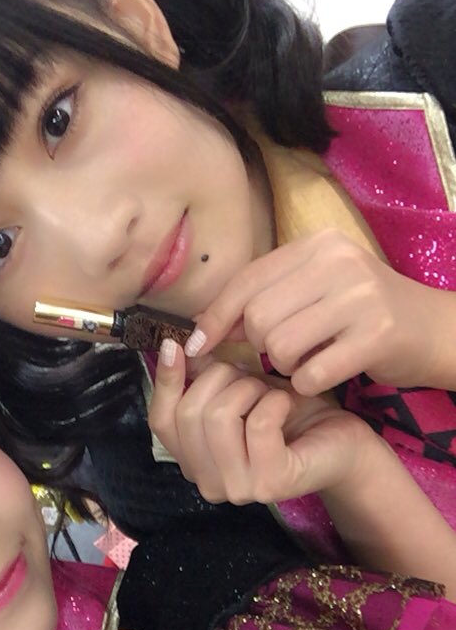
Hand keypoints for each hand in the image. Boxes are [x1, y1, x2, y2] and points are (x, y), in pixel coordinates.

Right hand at [149, 341, 374, 504]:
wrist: (342, 441)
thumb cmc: (290, 414)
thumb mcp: (240, 387)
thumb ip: (205, 374)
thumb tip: (175, 343)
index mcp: (193, 462)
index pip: (160, 421)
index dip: (165, 380)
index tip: (176, 343)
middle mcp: (208, 483)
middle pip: (190, 414)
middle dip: (220, 378)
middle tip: (251, 376)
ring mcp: (238, 489)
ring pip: (218, 416)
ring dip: (248, 389)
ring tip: (270, 392)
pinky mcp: (270, 482)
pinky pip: (257, 424)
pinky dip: (274, 400)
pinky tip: (287, 402)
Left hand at [185, 229, 448, 393]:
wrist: (435, 330)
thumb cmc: (362, 314)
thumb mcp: (315, 291)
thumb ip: (265, 299)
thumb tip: (203, 326)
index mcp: (317, 246)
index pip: (246, 281)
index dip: (214, 317)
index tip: (197, 346)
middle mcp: (338, 262)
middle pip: (257, 316)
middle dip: (257, 346)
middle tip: (280, 354)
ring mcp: (359, 297)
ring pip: (278, 346)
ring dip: (283, 367)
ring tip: (306, 361)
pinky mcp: (377, 335)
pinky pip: (311, 373)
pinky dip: (307, 384)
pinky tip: (323, 376)